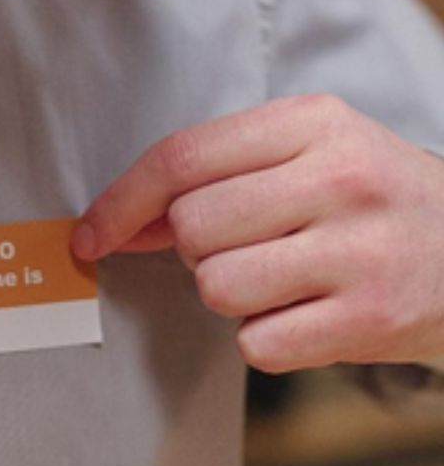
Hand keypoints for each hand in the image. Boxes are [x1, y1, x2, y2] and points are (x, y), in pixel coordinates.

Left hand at [72, 95, 443, 372]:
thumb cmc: (370, 196)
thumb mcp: (305, 154)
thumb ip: (213, 176)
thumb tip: (118, 221)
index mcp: (311, 122)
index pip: (182, 157)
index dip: (121, 200)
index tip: (91, 233)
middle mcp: (340, 178)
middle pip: (190, 226)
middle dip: (194, 246)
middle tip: (243, 243)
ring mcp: (361, 250)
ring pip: (215, 285)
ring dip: (228, 291)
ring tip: (279, 276)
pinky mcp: (374, 319)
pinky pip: (256, 342)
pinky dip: (265, 336)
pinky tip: (305, 312)